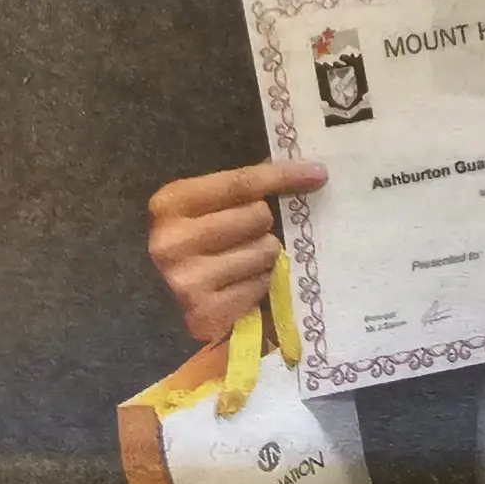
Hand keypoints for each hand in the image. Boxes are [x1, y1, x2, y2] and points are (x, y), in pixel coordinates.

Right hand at [147, 158, 326, 343]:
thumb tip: (307, 171)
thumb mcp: (206, 207)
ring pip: (265, 251)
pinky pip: (262, 284)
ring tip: (241, 263)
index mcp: (169, 204)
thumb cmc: (197, 243)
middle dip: (261, 225)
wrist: (167, 300)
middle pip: (257, 216)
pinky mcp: (205, 312)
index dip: (281, 176)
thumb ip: (243, 188)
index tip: (317, 173)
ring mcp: (187, 280)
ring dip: (264, 257)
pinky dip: (260, 284)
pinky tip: (239, 286)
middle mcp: (171, 242)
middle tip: (245, 235)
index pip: (239, 183)